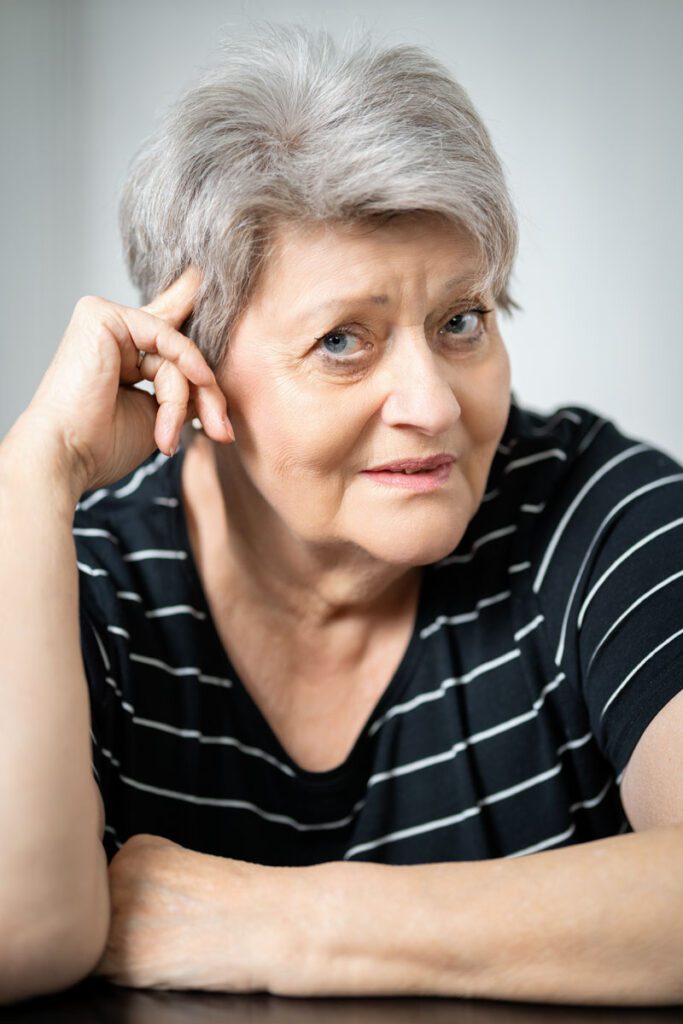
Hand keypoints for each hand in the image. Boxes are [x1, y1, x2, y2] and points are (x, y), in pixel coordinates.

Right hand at [17, 267, 233, 498]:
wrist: (68, 455)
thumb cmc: (103, 444)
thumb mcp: (159, 414)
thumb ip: (184, 386)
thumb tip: (209, 371)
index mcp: (124, 354)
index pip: (170, 332)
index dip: (190, 312)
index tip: (206, 281)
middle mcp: (115, 333)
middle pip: (181, 352)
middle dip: (207, 394)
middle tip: (221, 433)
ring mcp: (107, 320)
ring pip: (176, 352)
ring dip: (183, 398)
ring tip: (168, 435)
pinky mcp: (101, 315)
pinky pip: (166, 336)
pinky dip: (186, 363)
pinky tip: (198, 382)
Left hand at [92, 833, 284, 992]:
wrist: (268, 923)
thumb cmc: (239, 903)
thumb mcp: (185, 867)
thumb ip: (146, 877)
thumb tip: (111, 905)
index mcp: (137, 847)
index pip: (109, 884)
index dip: (138, 906)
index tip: (173, 908)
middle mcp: (120, 871)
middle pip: (98, 912)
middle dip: (124, 927)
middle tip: (171, 930)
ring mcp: (117, 910)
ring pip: (93, 943)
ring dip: (120, 952)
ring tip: (169, 946)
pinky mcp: (120, 953)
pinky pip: (95, 971)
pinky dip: (120, 975)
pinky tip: (159, 963)